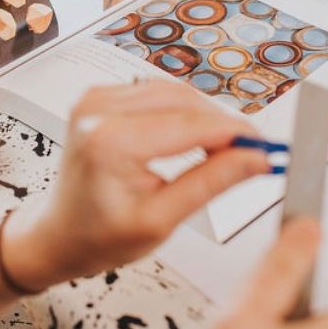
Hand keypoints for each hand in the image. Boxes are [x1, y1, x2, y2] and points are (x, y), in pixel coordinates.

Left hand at [5, 80, 270, 286]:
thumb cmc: (98, 236)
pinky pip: (156, 93)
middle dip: (224, 125)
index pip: (191, 125)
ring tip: (222, 152)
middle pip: (185, 101)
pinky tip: (192, 139)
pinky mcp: (101, 97)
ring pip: (175, 92)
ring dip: (205, 117)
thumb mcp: (160, 220)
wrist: (60, 233)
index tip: (267, 147)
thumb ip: (210, 183)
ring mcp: (97, 98)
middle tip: (252, 153)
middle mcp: (99, 110)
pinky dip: (182, 112)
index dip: (237, 133)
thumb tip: (255, 158)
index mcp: (110, 142)